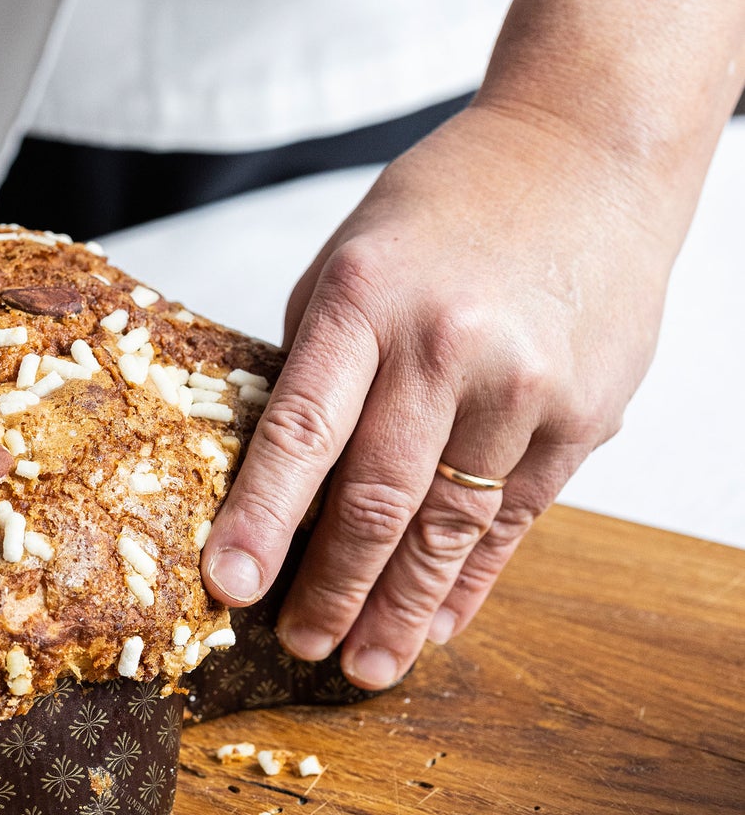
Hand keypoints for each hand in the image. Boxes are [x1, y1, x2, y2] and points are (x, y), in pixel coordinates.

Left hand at [201, 100, 673, 687]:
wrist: (586, 151)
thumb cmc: (449, 206)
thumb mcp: (351, 257)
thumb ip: (319, 363)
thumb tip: (276, 481)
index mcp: (364, 298)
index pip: (301, 431)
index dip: (261, 520)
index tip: (227, 586)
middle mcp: (446, 345)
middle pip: (377, 500)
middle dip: (332, 589)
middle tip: (299, 645)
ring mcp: (523, 387)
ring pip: (449, 529)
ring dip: (403, 609)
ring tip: (367, 663)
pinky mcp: (581, 418)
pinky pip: (514, 521)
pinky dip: (471, 578)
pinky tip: (439, 620)